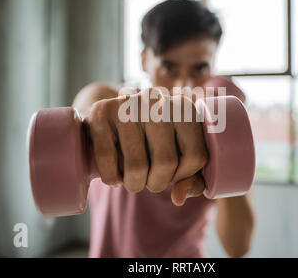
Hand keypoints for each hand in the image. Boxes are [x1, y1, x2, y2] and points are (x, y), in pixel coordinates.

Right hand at [84, 88, 207, 205]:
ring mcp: (128, 104)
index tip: (173, 173)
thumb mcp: (176, 154)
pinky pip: (108, 160)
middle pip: (166, 162)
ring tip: (133, 179)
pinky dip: (111, 178)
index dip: (184, 175)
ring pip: (137, 166)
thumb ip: (189, 178)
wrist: (111, 115)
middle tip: (149, 181)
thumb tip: (179, 198)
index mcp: (184, 108)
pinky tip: (115, 176)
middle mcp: (158, 101)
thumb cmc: (150, 140)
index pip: (195, 156)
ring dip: (134, 184)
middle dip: (157, 183)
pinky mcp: (102, 111)